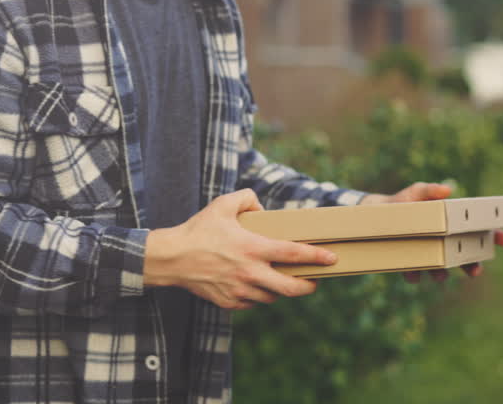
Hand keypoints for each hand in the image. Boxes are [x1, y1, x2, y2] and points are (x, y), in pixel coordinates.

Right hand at [144, 188, 337, 309]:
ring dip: (280, 290)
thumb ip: (248, 198)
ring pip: (272, 297)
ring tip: (283, 280)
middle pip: (290, 288)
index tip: (331, 258)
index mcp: (253, 248)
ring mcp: (240, 290)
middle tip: (314, 281)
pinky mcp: (229, 302)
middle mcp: (250, 272)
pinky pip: (252, 303)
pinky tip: (257, 285)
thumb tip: (261, 207)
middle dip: (309, 286)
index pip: (293, 254)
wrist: (170, 258)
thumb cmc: (198, 230)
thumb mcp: (223, 204)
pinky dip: (259, 296)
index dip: (316, 256)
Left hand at [361, 182, 502, 282]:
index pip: (480, 231)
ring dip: (444, 275)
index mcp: (451, 223)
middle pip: (466, 256)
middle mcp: (443, 241)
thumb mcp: (415, 192)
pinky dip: (414, 275)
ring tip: (440, 276)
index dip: (496, 236)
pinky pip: (415, 274)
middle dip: (473, 265)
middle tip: (476, 271)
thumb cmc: (403, 202)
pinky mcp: (410, 263)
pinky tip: (411, 274)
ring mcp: (428, 254)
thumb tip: (447, 189)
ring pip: (443, 270)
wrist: (373, 215)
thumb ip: (429, 190)